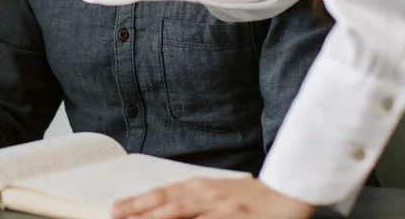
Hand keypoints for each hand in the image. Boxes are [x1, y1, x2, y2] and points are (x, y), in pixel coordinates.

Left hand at [111, 177, 314, 218]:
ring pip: (182, 214)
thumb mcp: (217, 194)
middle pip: (166, 204)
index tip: (116, 210)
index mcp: (201, 187)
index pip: (162, 195)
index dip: (137, 202)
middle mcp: (207, 195)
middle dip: (139, 212)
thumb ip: (192, 202)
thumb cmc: (249, 198)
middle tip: (115, 217)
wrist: (288, 192)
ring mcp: (221, 208)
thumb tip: (163, 209)